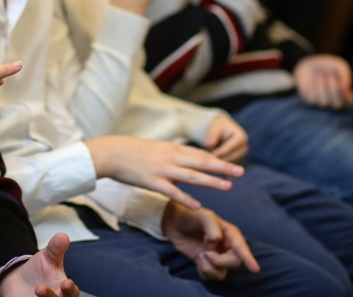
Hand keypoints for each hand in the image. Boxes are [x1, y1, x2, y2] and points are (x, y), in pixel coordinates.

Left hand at [0, 233, 78, 296]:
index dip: (70, 290)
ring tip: (35, 290)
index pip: (72, 293)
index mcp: (64, 290)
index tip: (66, 283)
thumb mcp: (47, 257)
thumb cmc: (40, 270)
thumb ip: (56, 248)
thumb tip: (63, 236)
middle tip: (40, 289)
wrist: (20, 280)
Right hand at [85, 135, 243, 209]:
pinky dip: (186, 198)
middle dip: (222, 167)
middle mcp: (170, 157)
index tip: (233, 163)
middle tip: (241, 171)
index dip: (218, 159)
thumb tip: (185, 165)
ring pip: (192, 175)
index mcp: (171, 148)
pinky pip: (172, 191)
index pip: (200, 153)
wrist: (111, 152)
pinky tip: (198, 204)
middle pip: (201, 161)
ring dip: (211, 181)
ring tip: (228, 187)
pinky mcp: (152, 181)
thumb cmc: (131, 151)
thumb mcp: (155, 149)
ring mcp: (162, 169)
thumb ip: (171, 157)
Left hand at [162, 202, 260, 280]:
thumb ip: (213, 228)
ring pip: (222, 273)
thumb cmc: (191, 215)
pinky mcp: (207, 264)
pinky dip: (203, 272)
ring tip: (199, 257)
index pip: (242, 248)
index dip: (249, 259)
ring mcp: (217, 256)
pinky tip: (197, 261)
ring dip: (209, 268)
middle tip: (204, 252)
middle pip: (234, 262)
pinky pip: (210, 276)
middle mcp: (227, 247)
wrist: (174, 222)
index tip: (255, 269)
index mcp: (230, 234)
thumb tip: (216, 243)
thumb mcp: (204, 216)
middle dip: (219, 261)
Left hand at [203, 115, 247, 161]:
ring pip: (231, 162)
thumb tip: (208, 145)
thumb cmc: (218, 127)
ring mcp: (242, 154)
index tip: (211, 156)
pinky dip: (221, 165)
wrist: (222, 128)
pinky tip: (212, 166)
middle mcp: (244, 147)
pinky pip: (229, 165)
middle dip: (221, 159)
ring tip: (209, 163)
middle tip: (209, 162)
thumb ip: (211, 136)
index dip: (221, 152)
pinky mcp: (238, 160)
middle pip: (232, 157)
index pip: (230, 147)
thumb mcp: (214, 128)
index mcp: (241, 137)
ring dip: (221, 163)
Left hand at [294, 55, 352, 109]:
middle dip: (334, 90)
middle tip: (331, 76)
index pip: (350, 102)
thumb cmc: (329, 66)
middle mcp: (335, 101)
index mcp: (346, 95)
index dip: (346, 95)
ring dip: (322, 87)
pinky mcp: (311, 101)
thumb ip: (345, 74)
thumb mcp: (340, 66)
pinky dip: (313, 88)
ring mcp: (323, 102)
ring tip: (321, 75)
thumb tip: (345, 87)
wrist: (311, 64)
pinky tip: (313, 80)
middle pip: (337, 104)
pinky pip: (312, 99)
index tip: (343, 85)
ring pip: (324, 102)